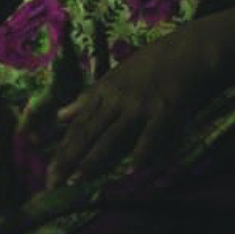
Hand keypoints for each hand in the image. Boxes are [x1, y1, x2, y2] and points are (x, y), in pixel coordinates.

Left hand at [46, 25, 219, 188]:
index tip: (49, 171)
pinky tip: (133, 168)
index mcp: (104, 91)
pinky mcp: (163, 111)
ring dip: (95, 158)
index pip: (79, 125)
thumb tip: (60, 115)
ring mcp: (139, 106)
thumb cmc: (149, 64)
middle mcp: (117, 99)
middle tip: (53, 182)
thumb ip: (88, 98)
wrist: (185, 52)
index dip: (63, 148)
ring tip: (79, 178)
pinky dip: (142, 152)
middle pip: (89, 132)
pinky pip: (150, 135)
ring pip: (112, 136)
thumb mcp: (114, 77)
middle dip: (69, 158)